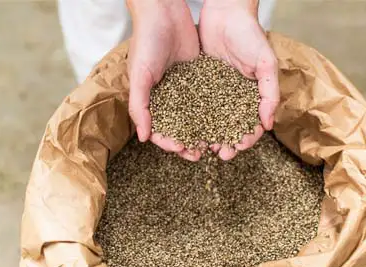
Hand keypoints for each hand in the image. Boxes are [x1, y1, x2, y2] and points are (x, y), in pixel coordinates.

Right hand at [127, 0, 202, 160]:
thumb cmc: (145, 43)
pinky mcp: (201, 78)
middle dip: (188, 144)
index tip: (181, 149)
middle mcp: (168, 99)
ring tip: (214, 144)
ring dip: (203, 132)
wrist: (164, 12)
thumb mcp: (139, 76)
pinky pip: (208, 100)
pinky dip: (215, 113)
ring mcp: (185, 90)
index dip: (169, 143)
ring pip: (196, 118)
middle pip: (179, 129)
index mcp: (151, 101)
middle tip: (200, 154)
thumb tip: (144, 138)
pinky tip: (225, 122)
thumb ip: (140, 106)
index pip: (159, 130)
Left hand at [199, 0, 278, 159]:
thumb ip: (269, 93)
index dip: (245, 139)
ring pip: (211, 121)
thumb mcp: (266, 64)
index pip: (251, 126)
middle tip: (218, 153)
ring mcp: (216, 93)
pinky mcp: (198, 84)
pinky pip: (195, 106)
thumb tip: (269, 124)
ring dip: (208, 136)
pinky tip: (186, 129)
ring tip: (201, 146)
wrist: (225, 12)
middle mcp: (234, 98)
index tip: (237, 148)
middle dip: (226, 143)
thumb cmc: (250, 35)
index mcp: (252, 96)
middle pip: (230, 128)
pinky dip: (192, 119)